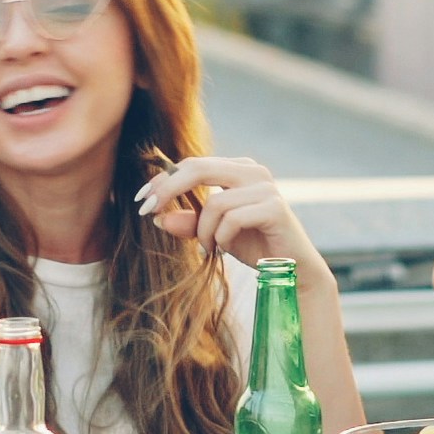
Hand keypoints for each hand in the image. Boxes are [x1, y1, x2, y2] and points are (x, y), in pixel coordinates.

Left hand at [141, 153, 322, 272]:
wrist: (291, 269)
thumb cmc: (254, 246)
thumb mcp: (213, 233)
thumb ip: (189, 223)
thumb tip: (157, 217)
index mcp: (238, 169)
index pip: (193, 164)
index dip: (164, 180)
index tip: (142, 200)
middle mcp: (253, 171)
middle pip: (198, 168)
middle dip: (168, 190)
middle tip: (148, 211)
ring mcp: (266, 187)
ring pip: (213, 202)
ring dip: (203, 231)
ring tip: (208, 247)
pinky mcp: (274, 207)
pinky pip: (231, 219)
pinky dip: (221, 237)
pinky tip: (224, 249)